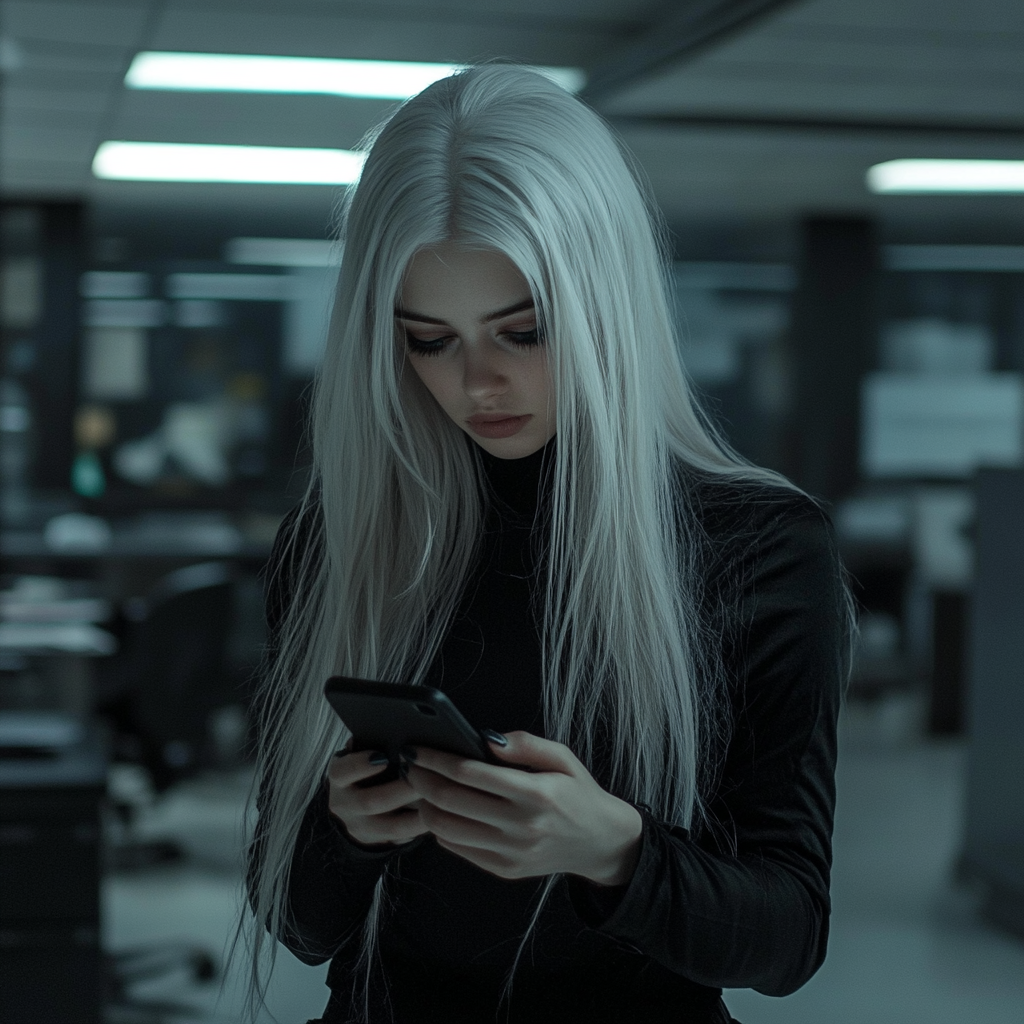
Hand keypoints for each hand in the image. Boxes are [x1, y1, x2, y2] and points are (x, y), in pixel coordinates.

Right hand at [325, 744, 429, 847]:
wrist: (355, 801)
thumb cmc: (368, 766)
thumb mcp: (362, 753)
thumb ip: (375, 745)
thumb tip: (398, 733)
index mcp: (339, 777)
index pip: (343, 771)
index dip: (361, 765)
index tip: (383, 757)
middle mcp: (343, 804)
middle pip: (371, 801)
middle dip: (401, 790)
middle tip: (425, 778)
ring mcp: (358, 827)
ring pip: (390, 827)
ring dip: (417, 813)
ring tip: (437, 799)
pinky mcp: (375, 841)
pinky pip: (401, 838)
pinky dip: (420, 827)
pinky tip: (437, 814)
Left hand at [403, 730, 641, 884]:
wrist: (600, 842)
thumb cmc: (578, 793)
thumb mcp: (563, 758)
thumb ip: (525, 745)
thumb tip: (486, 739)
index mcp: (535, 793)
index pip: (471, 774)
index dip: (437, 759)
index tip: (417, 748)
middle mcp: (521, 826)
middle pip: (451, 801)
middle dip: (420, 780)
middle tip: (407, 764)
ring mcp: (511, 853)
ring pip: (447, 829)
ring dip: (424, 806)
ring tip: (418, 787)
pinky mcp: (505, 870)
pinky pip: (459, 849)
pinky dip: (440, 828)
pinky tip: (438, 810)